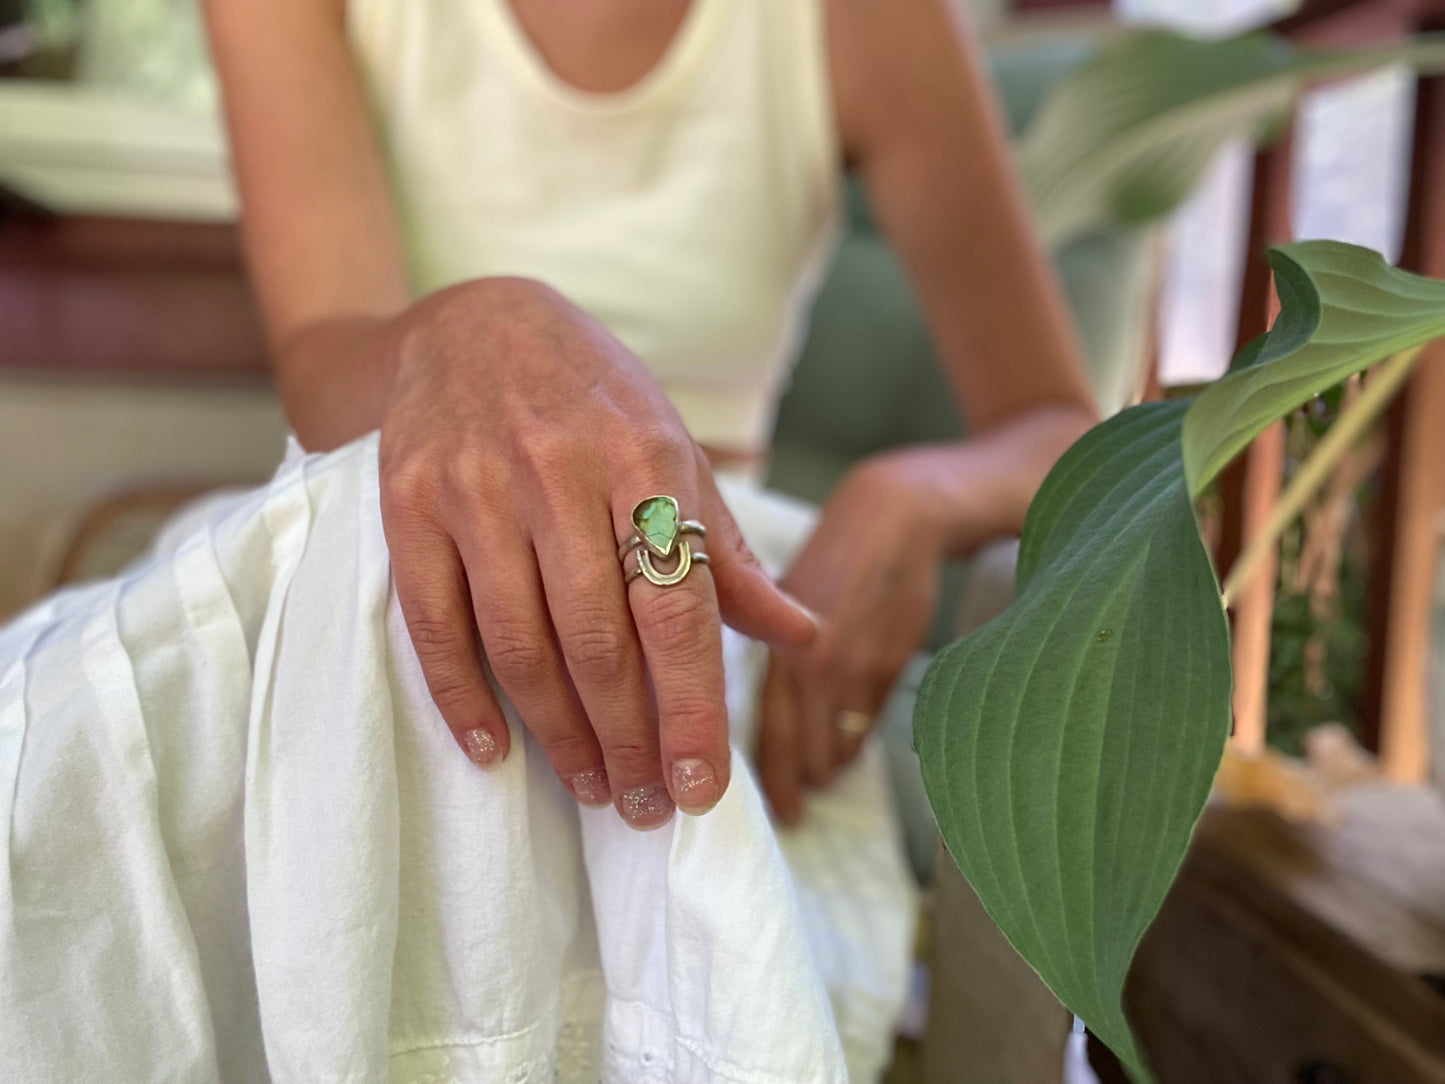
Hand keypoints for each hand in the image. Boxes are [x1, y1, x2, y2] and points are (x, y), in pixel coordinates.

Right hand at [377, 277, 816, 828]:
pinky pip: (434, 622)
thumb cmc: (594, 401)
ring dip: (558, 733)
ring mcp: (477, 488)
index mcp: (646, 461)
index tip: (699, 786)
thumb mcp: (674, 455)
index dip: (690, 708)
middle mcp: (560, 472)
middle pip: (598, 641)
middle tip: (643, 805)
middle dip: (628, 739)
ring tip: (590, 786)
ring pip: (520, 643)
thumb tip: (800, 636)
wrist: (476, 324)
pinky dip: (461, 697)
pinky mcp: (409, 503)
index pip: (676, 610)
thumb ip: (727, 552)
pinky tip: (494, 748)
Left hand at [757, 452, 943, 824]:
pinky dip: (858, 741)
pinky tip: (852, 741)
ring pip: (839, 750)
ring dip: (831, 766)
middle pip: (803, 756)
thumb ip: (772, 656)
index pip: (767, 736)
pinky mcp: (892, 668)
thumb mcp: (784, 604)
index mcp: (775, 650)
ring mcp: (854, 672)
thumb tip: (763, 711)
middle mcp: (810, 668)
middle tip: (797, 801)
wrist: (894, 522)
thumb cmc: (832, 560)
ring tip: (826, 768)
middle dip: (801, 781)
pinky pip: (869, 727)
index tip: (776, 812)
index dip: (772, 781)